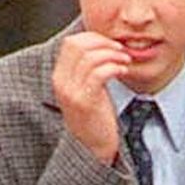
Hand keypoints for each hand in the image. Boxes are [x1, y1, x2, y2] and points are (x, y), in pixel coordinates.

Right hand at [52, 31, 129, 163]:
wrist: (91, 147)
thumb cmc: (94, 116)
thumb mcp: (85, 88)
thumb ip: (86, 69)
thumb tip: (103, 45)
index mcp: (59, 76)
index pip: (71, 43)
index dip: (94, 38)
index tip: (111, 45)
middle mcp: (61, 82)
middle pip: (78, 45)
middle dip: (104, 43)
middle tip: (120, 50)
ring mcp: (71, 92)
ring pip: (90, 57)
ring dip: (113, 55)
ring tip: (125, 61)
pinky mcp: (85, 101)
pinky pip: (99, 73)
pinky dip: (114, 67)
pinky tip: (123, 71)